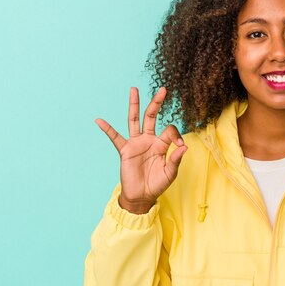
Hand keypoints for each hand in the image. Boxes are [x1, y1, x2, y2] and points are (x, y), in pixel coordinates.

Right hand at [95, 87, 187, 213]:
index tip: (180, 145)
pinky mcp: (125, 151)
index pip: (169, 130)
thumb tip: (185, 146)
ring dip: (134, 105)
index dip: (176, 135)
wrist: (142, 196)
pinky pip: (115, 138)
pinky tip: (99, 120)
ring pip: (135, 120)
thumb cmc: (157, 184)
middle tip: (163, 89)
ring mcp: (136, 144)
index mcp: (161, 144)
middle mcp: (148, 140)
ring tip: (134, 90)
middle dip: (157, 103)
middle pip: (152, 117)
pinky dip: (107, 129)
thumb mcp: (170, 173)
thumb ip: (176, 159)